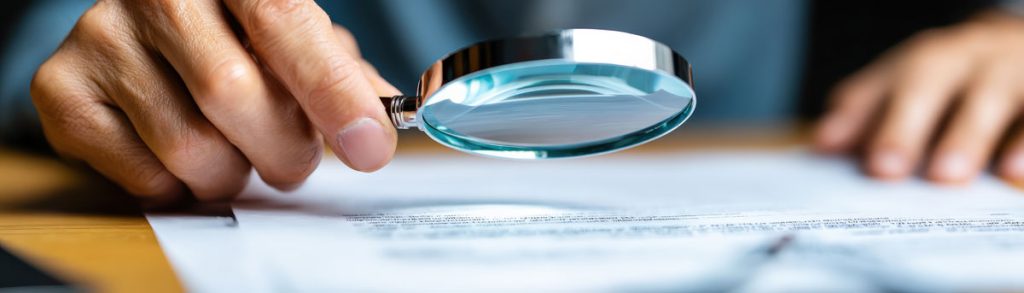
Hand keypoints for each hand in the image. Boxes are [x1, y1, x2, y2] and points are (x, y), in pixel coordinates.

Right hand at [31, 0, 400, 203]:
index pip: (284, 24)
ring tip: (236, 151)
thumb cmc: (235, 34)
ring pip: (188, 146)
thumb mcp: (296, 38)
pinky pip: (142, 174)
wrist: (146, 25)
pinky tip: (184, 156)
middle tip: (294, 161)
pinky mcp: (62, 89)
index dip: (331, 92)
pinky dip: (180, 185)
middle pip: (232, 92)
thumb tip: (379, 125)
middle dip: (283, 149)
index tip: (369, 146)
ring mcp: (101, 36)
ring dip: (232, 171)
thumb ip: (340, 76)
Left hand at [815, 10, 1023, 184]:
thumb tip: (823, 143)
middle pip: (928, 82)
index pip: (883, 85)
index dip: (857, 115)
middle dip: (903, 126)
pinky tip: (1012, 172)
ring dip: (965, 136)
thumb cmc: (956, 80)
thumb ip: (866, 114)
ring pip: (987, 95)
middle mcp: (964, 58)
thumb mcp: (910, 88)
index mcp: (922, 61)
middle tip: (884, 168)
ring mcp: (1009, 70)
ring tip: (944, 176)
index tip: (827, 147)